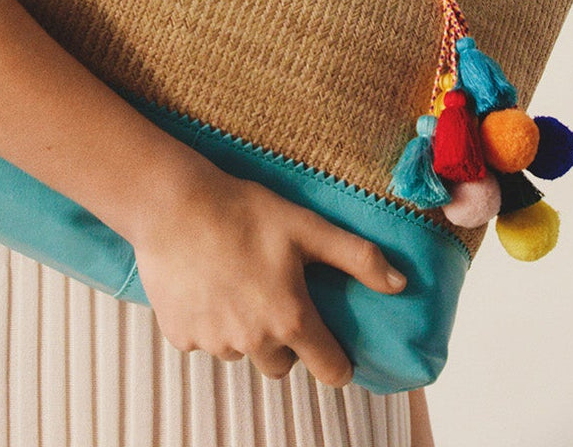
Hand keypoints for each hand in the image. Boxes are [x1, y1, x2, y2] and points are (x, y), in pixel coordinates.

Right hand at [131, 163, 406, 385]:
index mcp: (290, 319)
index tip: (329, 344)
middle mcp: (253, 340)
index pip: (330, 370)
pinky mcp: (180, 334)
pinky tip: (201, 284)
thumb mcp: (305, 226)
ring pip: (239, 350)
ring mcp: (213, 341)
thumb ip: (356, 257)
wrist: (171, 203)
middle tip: (270, 296)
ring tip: (232, 282)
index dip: (335, 359)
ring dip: (241, 329)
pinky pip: (200, 340)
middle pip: (281, 365)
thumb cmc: (242, 210)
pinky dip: (204, 321)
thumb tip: (401, 283)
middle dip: (282, 340)